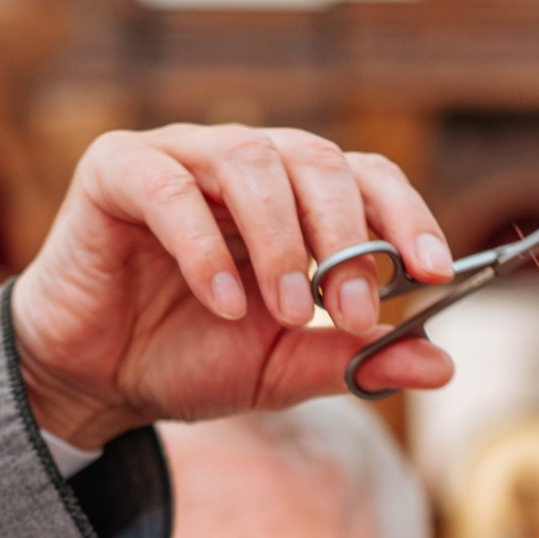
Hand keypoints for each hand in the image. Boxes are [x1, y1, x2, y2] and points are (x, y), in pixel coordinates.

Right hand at [12, 125, 457, 446]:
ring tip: (286, 311)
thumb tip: (441, 366)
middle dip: (347, 237)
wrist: (97, 380)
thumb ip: (355, 362)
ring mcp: (180, 157)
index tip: (433, 272)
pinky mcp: (116, 171)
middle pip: (316, 159)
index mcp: (294, 197)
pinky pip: (170, 188)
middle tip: (353, 310)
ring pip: (250, 160)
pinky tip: (222, 303)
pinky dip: (205, 247)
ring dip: (281, 240)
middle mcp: (243, 163)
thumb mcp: (284, 371)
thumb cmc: (190, 359)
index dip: (405, 216)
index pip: (366, 177)